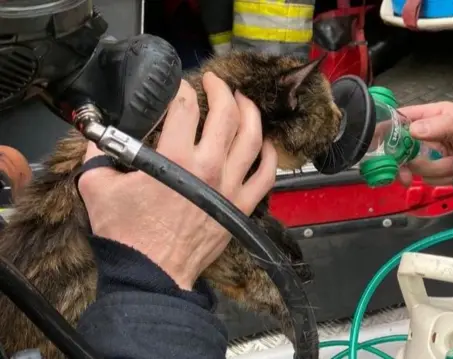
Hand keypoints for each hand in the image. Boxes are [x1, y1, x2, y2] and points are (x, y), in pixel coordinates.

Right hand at [78, 73, 276, 289]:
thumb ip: (98, 153)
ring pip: (252, 138)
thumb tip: (99, 133)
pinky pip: (266, 175)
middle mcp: (209, 167)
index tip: (179, 87)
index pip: (185, 106)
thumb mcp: (97, 187)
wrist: (152, 273)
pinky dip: (269, 156)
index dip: (182, 89)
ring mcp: (230, 186)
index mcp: (174, 158)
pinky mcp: (242, 206)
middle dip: (221, 90)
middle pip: (226, 114)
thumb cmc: (127, 234)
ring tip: (243, 101)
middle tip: (215, 82)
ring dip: (250, 113)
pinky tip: (265, 143)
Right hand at [397, 101, 452, 188]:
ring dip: (438, 170)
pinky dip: (442, 179)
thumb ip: (441, 127)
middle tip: (408, 175)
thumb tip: (412, 130)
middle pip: (404, 146)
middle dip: (414, 161)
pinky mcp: (437, 170)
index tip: (378, 144)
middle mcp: (431, 132)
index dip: (389, 130)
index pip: (403, 118)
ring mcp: (433, 153)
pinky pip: (426, 178)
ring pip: (416, 166)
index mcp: (436, 114)